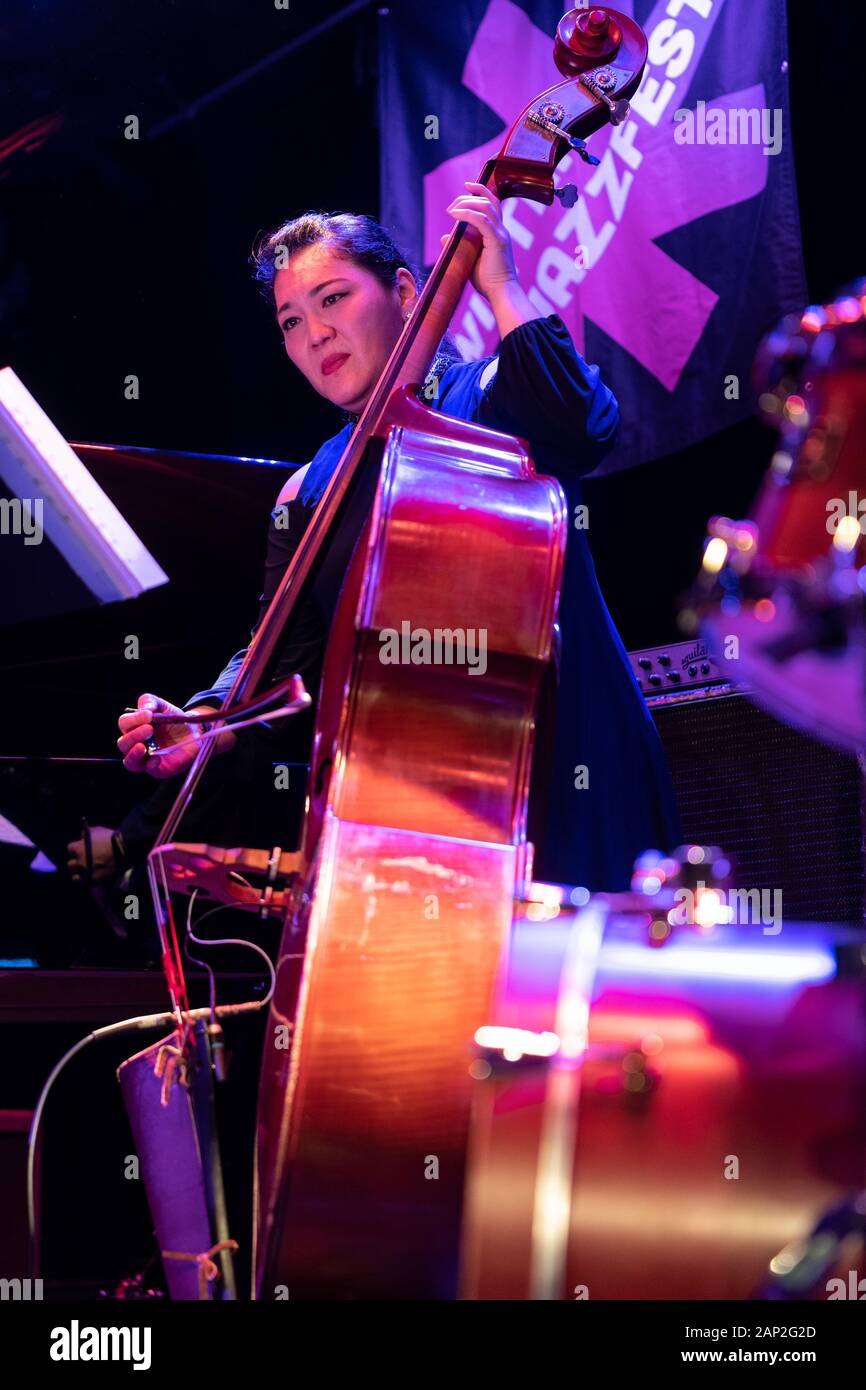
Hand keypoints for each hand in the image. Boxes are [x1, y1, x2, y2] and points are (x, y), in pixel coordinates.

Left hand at [66, 825, 116, 882]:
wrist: (123, 850)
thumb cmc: (111, 839)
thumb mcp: (97, 831)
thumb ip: (87, 833)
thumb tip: (82, 836)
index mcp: (78, 848)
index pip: (70, 849)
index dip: (76, 849)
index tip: (80, 849)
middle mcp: (79, 861)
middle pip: (71, 864)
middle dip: (76, 862)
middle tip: (83, 861)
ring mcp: (85, 872)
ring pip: (75, 876)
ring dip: (79, 873)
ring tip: (86, 871)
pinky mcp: (92, 880)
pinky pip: (84, 882)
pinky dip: (85, 880)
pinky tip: (90, 877)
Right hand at [117, 693, 206, 779]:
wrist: (194, 733)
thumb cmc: (174, 720)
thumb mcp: (163, 706)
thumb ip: (150, 701)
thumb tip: (145, 709)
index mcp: (134, 727)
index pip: (124, 723)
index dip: (134, 719)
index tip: (149, 715)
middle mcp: (135, 743)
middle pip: (123, 743)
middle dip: (134, 735)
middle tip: (149, 729)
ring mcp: (144, 758)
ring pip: (129, 761)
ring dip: (133, 753)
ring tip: (142, 746)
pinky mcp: (156, 769)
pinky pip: (147, 770)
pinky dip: (149, 764)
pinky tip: (156, 758)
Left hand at [442, 181, 518, 301]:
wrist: (501, 294)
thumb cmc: (488, 281)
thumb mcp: (469, 259)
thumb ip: (459, 246)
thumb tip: (444, 237)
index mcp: (498, 233)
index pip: (492, 204)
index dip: (481, 192)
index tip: (467, 186)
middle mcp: (502, 230)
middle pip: (489, 201)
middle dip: (469, 197)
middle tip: (451, 205)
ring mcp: (501, 234)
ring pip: (486, 207)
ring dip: (467, 203)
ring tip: (451, 209)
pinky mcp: (497, 241)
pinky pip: (482, 220)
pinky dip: (467, 214)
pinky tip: (455, 215)